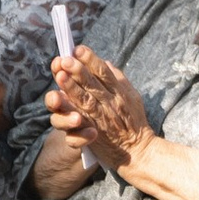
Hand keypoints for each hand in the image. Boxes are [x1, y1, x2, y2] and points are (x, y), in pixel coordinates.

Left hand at [46, 46, 152, 170]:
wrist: (138, 151)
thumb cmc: (135, 121)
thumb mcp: (133, 96)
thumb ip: (120, 79)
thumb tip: (106, 63)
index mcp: (120, 92)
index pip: (104, 72)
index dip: (91, 59)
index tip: (78, 48)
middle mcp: (111, 103)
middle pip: (93, 84)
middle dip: (78, 70)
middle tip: (64, 58)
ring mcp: (102, 118)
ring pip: (85, 100)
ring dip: (71, 87)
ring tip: (59, 75)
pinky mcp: (95, 133)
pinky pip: (81, 121)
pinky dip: (71, 111)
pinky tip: (60, 101)